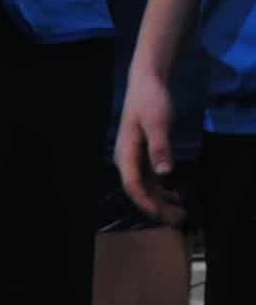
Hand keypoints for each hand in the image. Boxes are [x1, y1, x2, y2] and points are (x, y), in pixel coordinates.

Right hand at [117, 70, 185, 225]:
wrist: (146, 84)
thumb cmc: (150, 101)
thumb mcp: (158, 123)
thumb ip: (160, 148)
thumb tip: (164, 173)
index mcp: (126, 153)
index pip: (132, 185)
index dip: (145, 202)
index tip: (161, 215)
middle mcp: (127, 159)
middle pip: (139, 190)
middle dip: (157, 207)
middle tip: (177, 220)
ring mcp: (135, 158)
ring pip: (145, 186)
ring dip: (160, 200)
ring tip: (179, 212)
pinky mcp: (144, 154)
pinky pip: (150, 178)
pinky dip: (162, 189)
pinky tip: (175, 195)